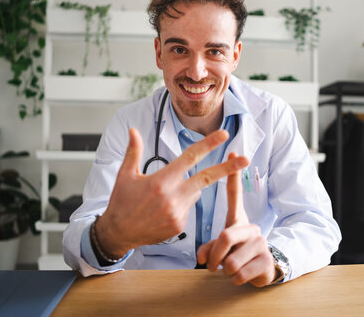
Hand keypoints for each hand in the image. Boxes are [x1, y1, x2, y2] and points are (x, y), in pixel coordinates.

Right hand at [96, 128, 248, 258]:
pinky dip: (181, 204)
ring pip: (194, 193)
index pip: (190, 157)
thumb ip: (133, 151)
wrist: (118, 233)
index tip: (223, 135)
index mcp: (161, 180)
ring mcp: (178, 212)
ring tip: (162, 196)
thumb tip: (133, 130)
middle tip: (246, 160)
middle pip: (206, 178)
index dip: (208, 145)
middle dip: (228, 168)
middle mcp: (172, 196)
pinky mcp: (180, 225)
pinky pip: (188, 207)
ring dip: (187, 189)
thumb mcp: (125, 174)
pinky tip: (163, 209)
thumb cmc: (121, 201)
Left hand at [197, 152, 276, 286]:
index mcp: (238, 220)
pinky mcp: (266, 261)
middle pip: (226, 237)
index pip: (235, 193)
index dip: (233, 174)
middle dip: (215, 256)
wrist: (263, 270)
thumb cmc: (237, 253)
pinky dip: (234, 279)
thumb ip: (209, 248)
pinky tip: (242, 275)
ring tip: (230, 268)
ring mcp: (261, 243)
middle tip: (211, 265)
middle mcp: (251, 227)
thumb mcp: (221, 248)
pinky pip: (240, 273)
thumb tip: (201, 258)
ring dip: (225, 269)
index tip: (233, 151)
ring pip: (231, 260)